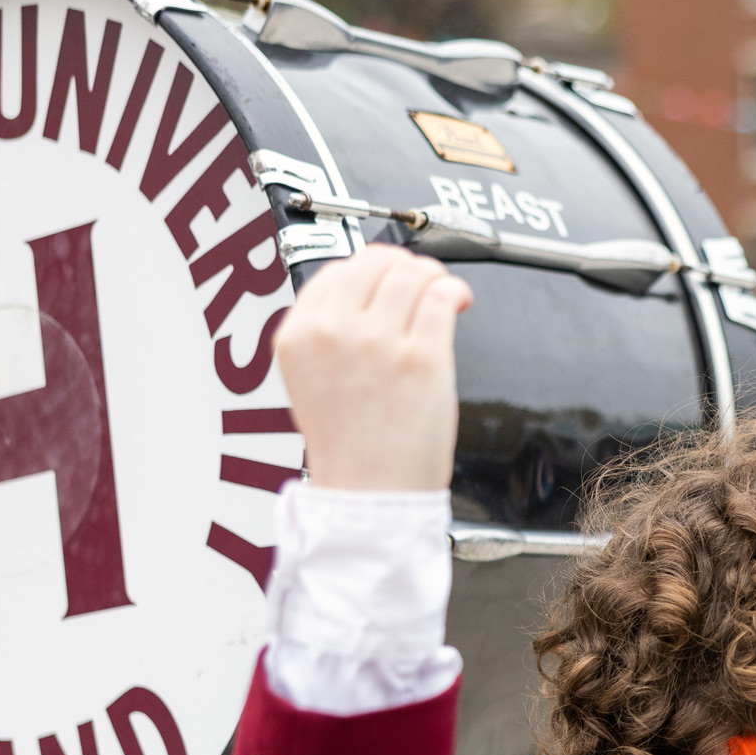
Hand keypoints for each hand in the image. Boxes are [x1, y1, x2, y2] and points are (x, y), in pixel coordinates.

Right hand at [273, 247, 474, 491]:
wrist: (370, 492)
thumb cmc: (350, 446)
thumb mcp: (311, 378)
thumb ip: (328, 332)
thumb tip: (365, 290)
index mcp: (299, 335)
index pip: (335, 271)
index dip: (368, 268)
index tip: (384, 277)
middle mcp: (335, 331)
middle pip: (375, 263)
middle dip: (402, 265)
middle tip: (418, 279)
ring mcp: (380, 341)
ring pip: (411, 274)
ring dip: (431, 274)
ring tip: (440, 289)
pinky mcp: (422, 356)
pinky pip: (441, 297)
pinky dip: (453, 290)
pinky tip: (456, 299)